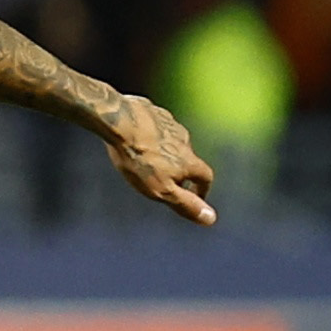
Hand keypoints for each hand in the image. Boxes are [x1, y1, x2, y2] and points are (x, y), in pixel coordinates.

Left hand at [103, 95, 217, 226]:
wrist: (119, 121)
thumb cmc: (139, 159)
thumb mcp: (161, 190)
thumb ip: (185, 204)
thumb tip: (210, 219)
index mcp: (189, 160)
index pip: (205, 176)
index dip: (202, 188)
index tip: (196, 196)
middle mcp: (184, 140)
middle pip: (188, 158)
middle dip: (181, 170)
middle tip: (166, 180)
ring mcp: (169, 123)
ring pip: (172, 141)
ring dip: (166, 151)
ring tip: (149, 159)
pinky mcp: (152, 111)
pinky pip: (156, 126)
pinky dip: (152, 135)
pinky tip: (137, 139)